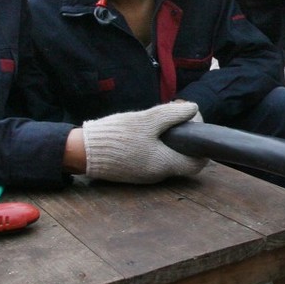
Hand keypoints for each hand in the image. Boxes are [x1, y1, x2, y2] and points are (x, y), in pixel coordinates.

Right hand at [82, 101, 208, 183]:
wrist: (83, 151)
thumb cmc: (116, 136)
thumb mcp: (146, 120)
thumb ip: (172, 115)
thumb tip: (194, 108)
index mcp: (164, 164)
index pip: (197, 163)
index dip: (200, 146)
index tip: (192, 125)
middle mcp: (158, 174)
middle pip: (182, 159)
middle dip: (184, 138)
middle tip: (175, 118)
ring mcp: (145, 175)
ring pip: (167, 158)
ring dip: (169, 141)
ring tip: (159, 121)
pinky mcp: (134, 171)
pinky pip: (153, 159)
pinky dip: (156, 146)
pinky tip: (146, 131)